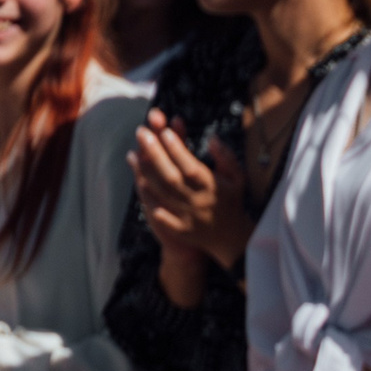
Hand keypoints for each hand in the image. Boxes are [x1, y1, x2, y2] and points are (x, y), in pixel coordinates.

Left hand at [130, 112, 250, 269]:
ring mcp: (187, 217)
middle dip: (154, 153)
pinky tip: (140, 180)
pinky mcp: (178, 229)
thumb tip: (213, 138)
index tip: (165, 131)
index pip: (190, 166)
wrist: (231, 238)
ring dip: (144, 172)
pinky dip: (148, 196)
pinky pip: (158, 212)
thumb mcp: (238, 178)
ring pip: (161, 192)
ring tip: (133, 153)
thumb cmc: (231, 201)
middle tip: (141, 132)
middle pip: (171, 177)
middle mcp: (198, 202)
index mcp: (213, 188)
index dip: (176, 148)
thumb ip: (227, 158)